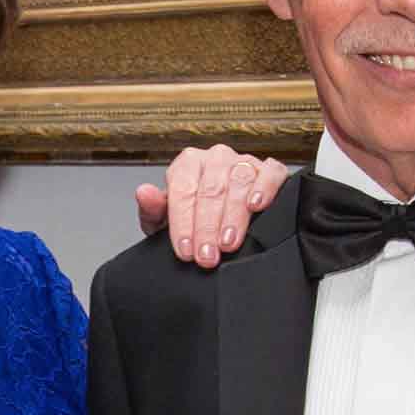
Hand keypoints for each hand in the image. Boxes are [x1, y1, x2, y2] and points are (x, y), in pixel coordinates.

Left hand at [134, 146, 289, 269]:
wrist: (222, 221)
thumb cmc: (194, 220)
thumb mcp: (168, 221)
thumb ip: (153, 209)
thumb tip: (144, 193)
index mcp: (188, 164)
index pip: (183, 190)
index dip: (183, 222)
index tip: (185, 251)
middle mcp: (216, 158)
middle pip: (211, 189)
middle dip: (207, 227)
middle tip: (207, 256)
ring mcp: (244, 161)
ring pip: (239, 182)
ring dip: (233, 215)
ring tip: (228, 243)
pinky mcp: (270, 170)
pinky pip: (270, 173)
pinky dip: (264, 187)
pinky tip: (257, 206)